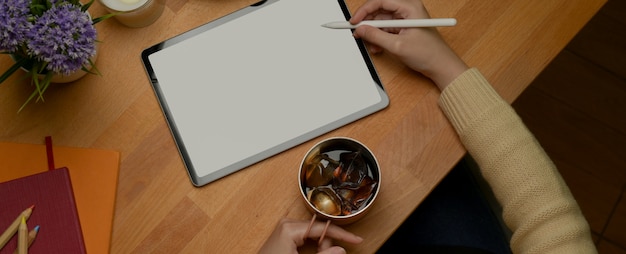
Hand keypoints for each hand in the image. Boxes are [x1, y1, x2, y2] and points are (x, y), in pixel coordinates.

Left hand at [259, 218, 362, 253]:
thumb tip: (340, 250)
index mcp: (290, 228)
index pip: (325, 227)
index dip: (343, 234)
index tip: (356, 239)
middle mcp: (287, 223)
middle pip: (320, 229)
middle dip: (327, 243)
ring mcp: (285, 226)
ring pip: (314, 232)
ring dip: (320, 245)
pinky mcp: (284, 232)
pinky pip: (306, 234)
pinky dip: (313, 243)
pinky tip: (314, 251)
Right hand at [350, 0, 467, 89]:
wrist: (440, 66)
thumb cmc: (429, 54)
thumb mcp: (397, 45)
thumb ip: (376, 36)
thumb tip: (360, 30)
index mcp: (410, 7)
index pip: (381, 1)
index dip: (364, 10)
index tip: (353, 21)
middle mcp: (407, 10)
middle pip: (379, 11)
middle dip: (368, 24)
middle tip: (358, 34)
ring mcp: (405, 19)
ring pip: (381, 22)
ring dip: (374, 34)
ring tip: (373, 46)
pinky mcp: (403, 28)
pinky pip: (386, 30)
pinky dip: (379, 39)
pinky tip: (379, 48)